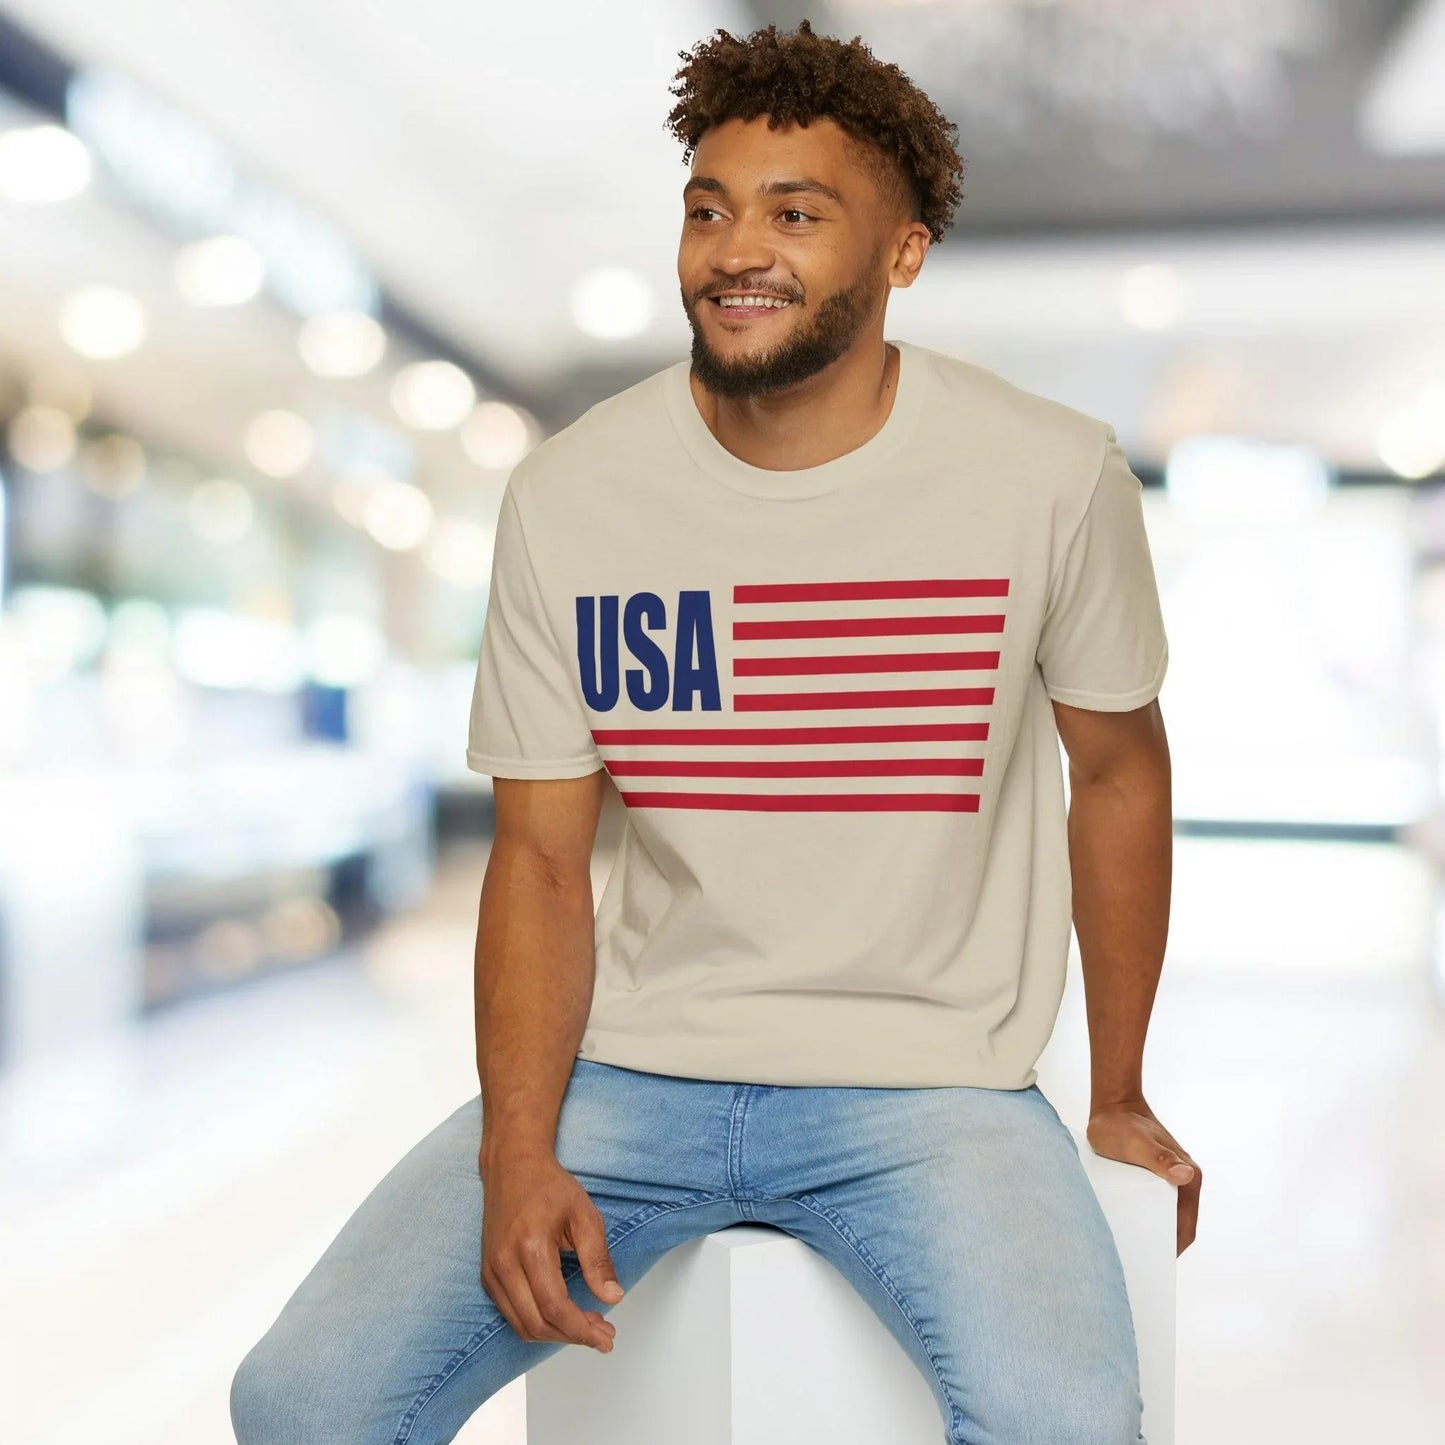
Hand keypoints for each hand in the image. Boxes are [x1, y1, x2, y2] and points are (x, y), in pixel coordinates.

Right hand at [479, 1145, 623, 1352]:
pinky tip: (561, 1317)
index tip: (605, 1337)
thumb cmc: (548, 1186)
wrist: (512, 1167)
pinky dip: (537, 1324)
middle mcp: (504, 1264)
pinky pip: (512, 1314)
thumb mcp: (585, 1215)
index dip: (581, 1330)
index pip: (554, 1307)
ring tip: (587, 1327)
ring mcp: (492, 1272)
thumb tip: (612, 1297)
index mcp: (530, 1247)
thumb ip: (598, 1259)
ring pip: (521, 1325)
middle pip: (536, 1324)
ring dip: (555, 1335)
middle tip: (602, 1335)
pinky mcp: (488, 1275)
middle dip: (572, 1337)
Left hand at [1086, 1097, 1200, 1255]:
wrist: (1111, 1103)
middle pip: (1176, 1225)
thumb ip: (1158, 1158)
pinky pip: (1151, 1203)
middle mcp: (1183, 1179)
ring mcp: (1168, 1178)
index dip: (1173, 1249)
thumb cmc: (1122, 1123)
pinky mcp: (1153, 1175)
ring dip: (1150, 1231)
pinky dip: (1142, 1218)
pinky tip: (1123, 1226)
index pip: (1186, 1227)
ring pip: (1162, 1215)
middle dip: (1160, 1245)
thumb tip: (1186, 1175)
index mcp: (1189, 1177)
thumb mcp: (1136, 1143)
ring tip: (1127, 1250)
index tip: (1153, 1267)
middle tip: (1137, 1264)